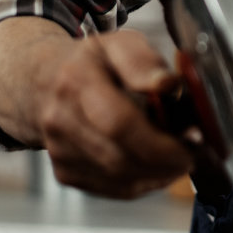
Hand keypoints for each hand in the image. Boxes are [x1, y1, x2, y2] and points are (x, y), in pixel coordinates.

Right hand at [0, 20, 194, 197]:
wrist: (42, 84)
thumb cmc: (90, 63)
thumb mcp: (119, 44)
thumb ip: (145, 62)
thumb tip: (169, 86)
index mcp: (76, 80)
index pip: (119, 123)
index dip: (159, 143)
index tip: (189, 144)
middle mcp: (61, 119)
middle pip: (120, 158)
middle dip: (164, 163)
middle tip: (191, 155)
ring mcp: (59, 151)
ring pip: (119, 179)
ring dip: (157, 174)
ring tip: (177, 158)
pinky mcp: (65, 173)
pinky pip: (112, 189)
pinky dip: (141, 181)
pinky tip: (155, 166)